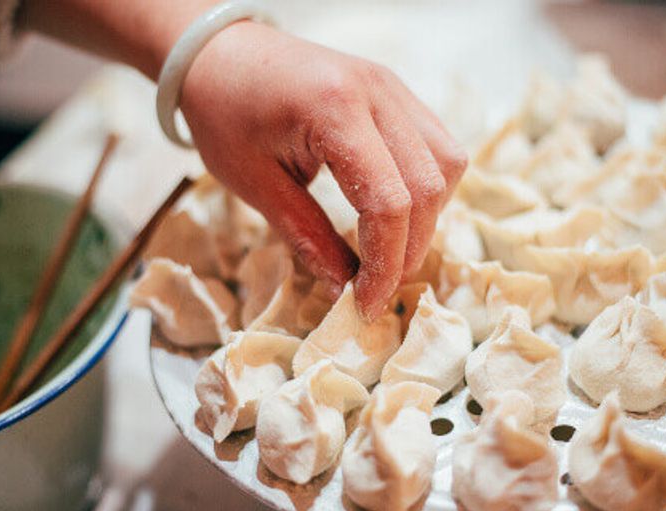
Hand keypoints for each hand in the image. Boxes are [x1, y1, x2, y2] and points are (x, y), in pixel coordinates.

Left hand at [180, 22, 466, 318]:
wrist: (220, 54)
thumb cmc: (224, 115)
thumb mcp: (254, 184)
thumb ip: (306, 236)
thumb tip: (344, 287)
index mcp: (334, 110)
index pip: (388, 201)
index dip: (384, 263)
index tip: (364, 302)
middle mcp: (377, 92)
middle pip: (427, 187)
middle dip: (409, 249)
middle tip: (377, 287)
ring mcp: (392, 86)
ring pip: (446, 165)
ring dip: (426, 219)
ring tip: (389, 253)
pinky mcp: (395, 91)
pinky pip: (436, 145)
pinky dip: (426, 188)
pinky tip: (397, 212)